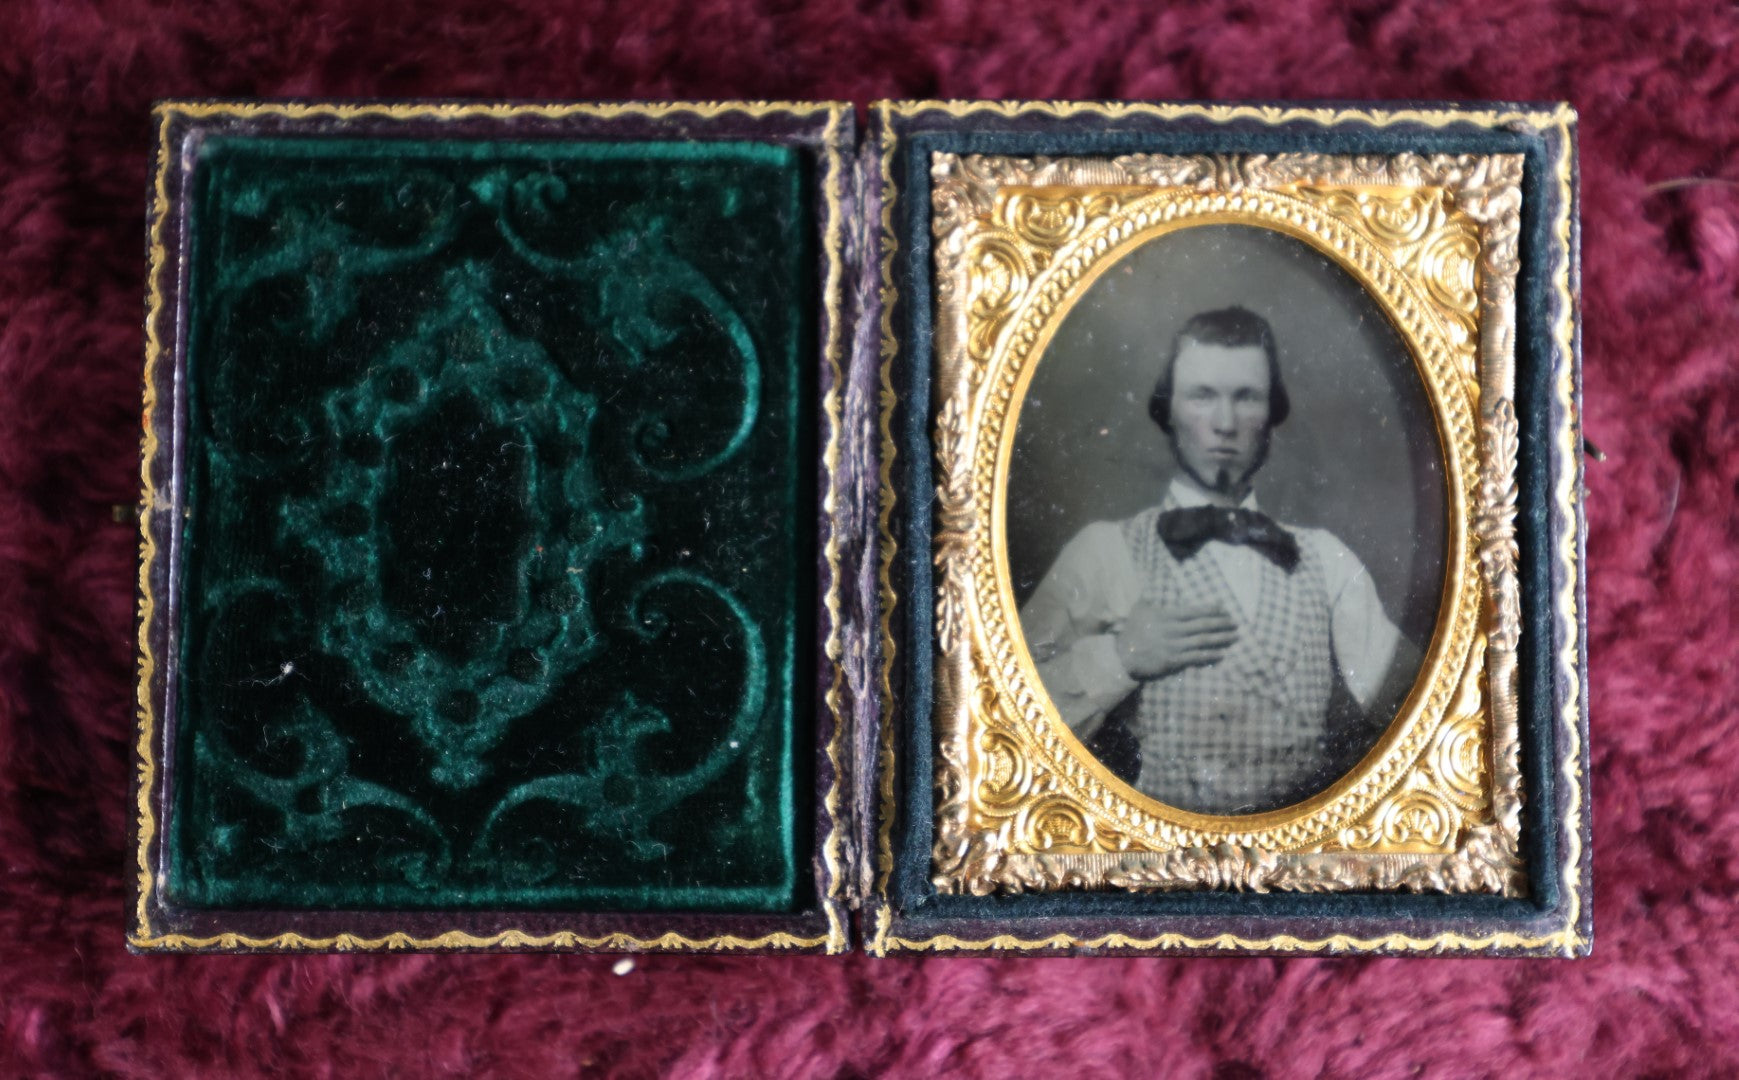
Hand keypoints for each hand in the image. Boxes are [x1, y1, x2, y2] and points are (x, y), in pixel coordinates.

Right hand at [1113, 601, 1238, 680]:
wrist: (1121, 656)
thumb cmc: (1131, 632)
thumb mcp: (1139, 610)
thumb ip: (1151, 599)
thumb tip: (1153, 586)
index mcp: (1166, 616)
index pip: (1193, 611)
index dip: (1211, 610)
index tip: (1224, 610)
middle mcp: (1173, 630)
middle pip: (1202, 625)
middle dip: (1221, 624)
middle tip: (1235, 623)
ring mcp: (1174, 646)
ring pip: (1203, 641)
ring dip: (1220, 639)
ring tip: (1234, 637)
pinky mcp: (1173, 661)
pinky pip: (1196, 657)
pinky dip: (1210, 656)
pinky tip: (1221, 654)